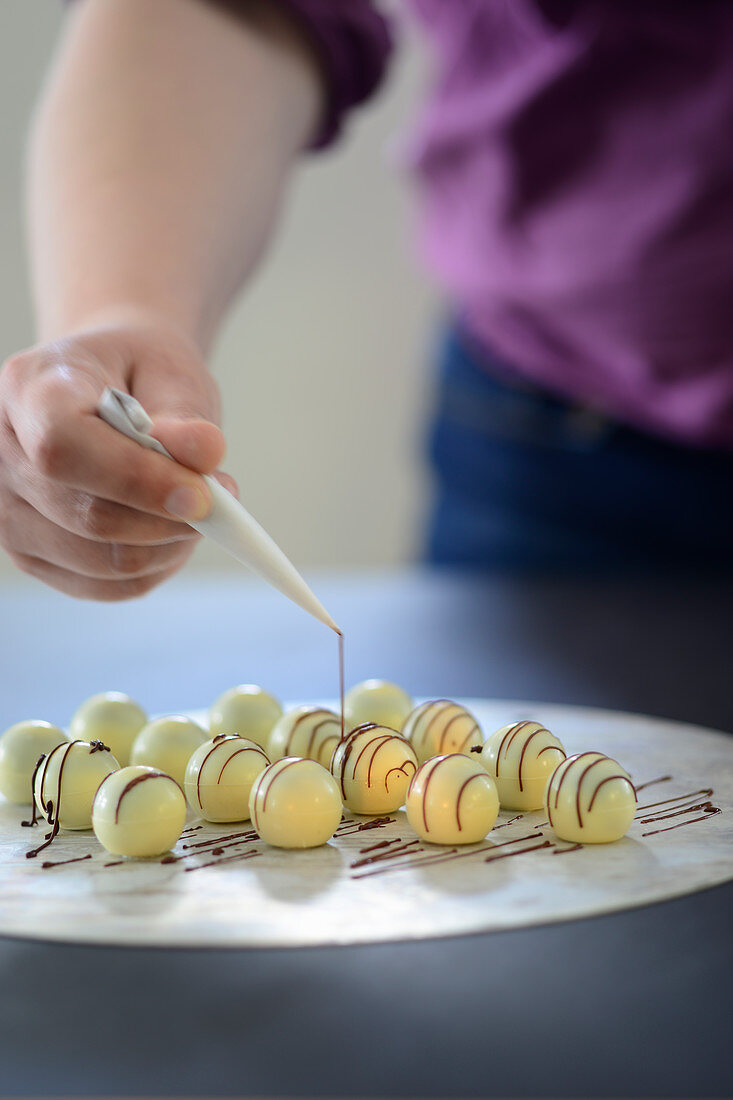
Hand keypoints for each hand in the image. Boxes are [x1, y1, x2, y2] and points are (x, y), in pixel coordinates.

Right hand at [0, 320, 234, 599]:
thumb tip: (204, 455)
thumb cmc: (136, 374)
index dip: (136, 478)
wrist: (105, 388)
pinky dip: (156, 565)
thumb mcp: (168, 372)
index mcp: (28, 390)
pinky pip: (107, 585)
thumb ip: (183, 415)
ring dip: (169, 545)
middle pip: (86, 516)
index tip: (200, 492)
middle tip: (222, 499)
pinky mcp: (33, 555)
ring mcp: (10, 513)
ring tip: (199, 509)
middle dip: (169, 519)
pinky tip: (171, 532)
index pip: (63, 448)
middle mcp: (2, 456)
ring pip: (102, 560)